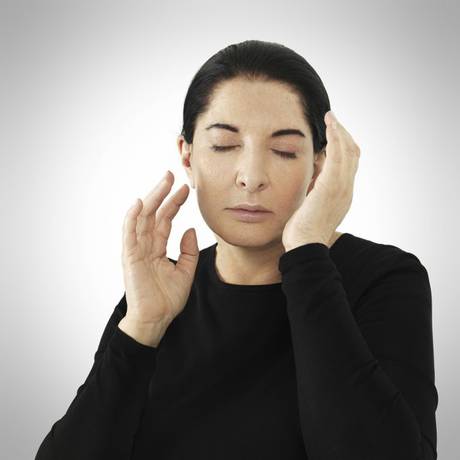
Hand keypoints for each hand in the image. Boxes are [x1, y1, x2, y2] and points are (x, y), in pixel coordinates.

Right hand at [121, 170, 198, 331]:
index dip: (175, 203)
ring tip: (163, 182)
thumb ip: (189, 251)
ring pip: (143, 218)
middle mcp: (146, 245)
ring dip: (152, 198)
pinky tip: (140, 203)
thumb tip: (191, 229)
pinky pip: (129, 234)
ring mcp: (137, 250)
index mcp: (157, 248)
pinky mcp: (130, 257)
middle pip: (154, 214)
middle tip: (171, 174)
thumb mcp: (186, 272)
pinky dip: (132, 218)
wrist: (156, 319)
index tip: (186, 189)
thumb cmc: (167, 299)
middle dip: (163, 193)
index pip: (165, 219)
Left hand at [282, 111, 360, 250]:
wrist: (304, 245)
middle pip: (352, 154)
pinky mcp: (331, 185)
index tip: (334, 135)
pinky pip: (338, 155)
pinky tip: (330, 125)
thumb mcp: (311, 207)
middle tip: (332, 121)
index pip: (349, 165)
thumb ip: (314, 191)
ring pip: (347, 151)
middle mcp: (346, 189)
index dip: (344, 148)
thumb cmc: (302, 231)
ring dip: (339, 131)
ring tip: (331, 117)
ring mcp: (341, 187)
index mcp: (343, 195)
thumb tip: (310, 177)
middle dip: (343, 135)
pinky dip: (335, 137)